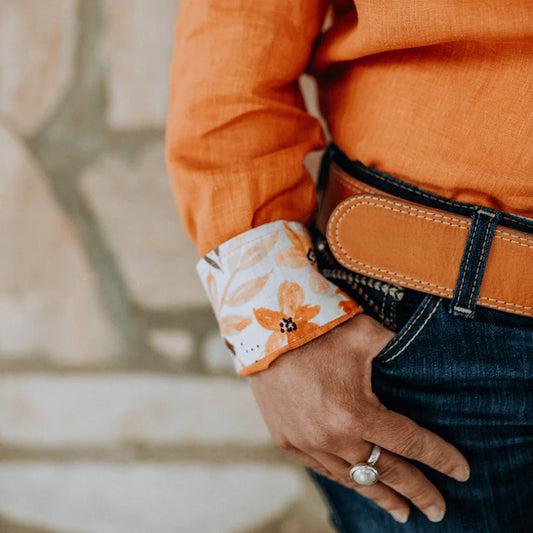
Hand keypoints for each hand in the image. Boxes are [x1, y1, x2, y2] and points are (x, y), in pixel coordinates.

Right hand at [248, 313, 469, 523]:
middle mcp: (332, 437)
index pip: (410, 443)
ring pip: (353, 478)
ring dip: (380, 494)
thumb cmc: (317, 330)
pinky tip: (357, 483)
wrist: (263, 332)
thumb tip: (412, 347)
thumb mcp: (364, 334)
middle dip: (417, 492)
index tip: (461, 471)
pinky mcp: (287, 440)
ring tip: (401, 511)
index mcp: (356, 413)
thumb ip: (394, 347)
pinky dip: (345, 478)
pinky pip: (323, 469)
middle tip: (438, 510)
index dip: (439, 458)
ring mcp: (307, 442)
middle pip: (385, 471)